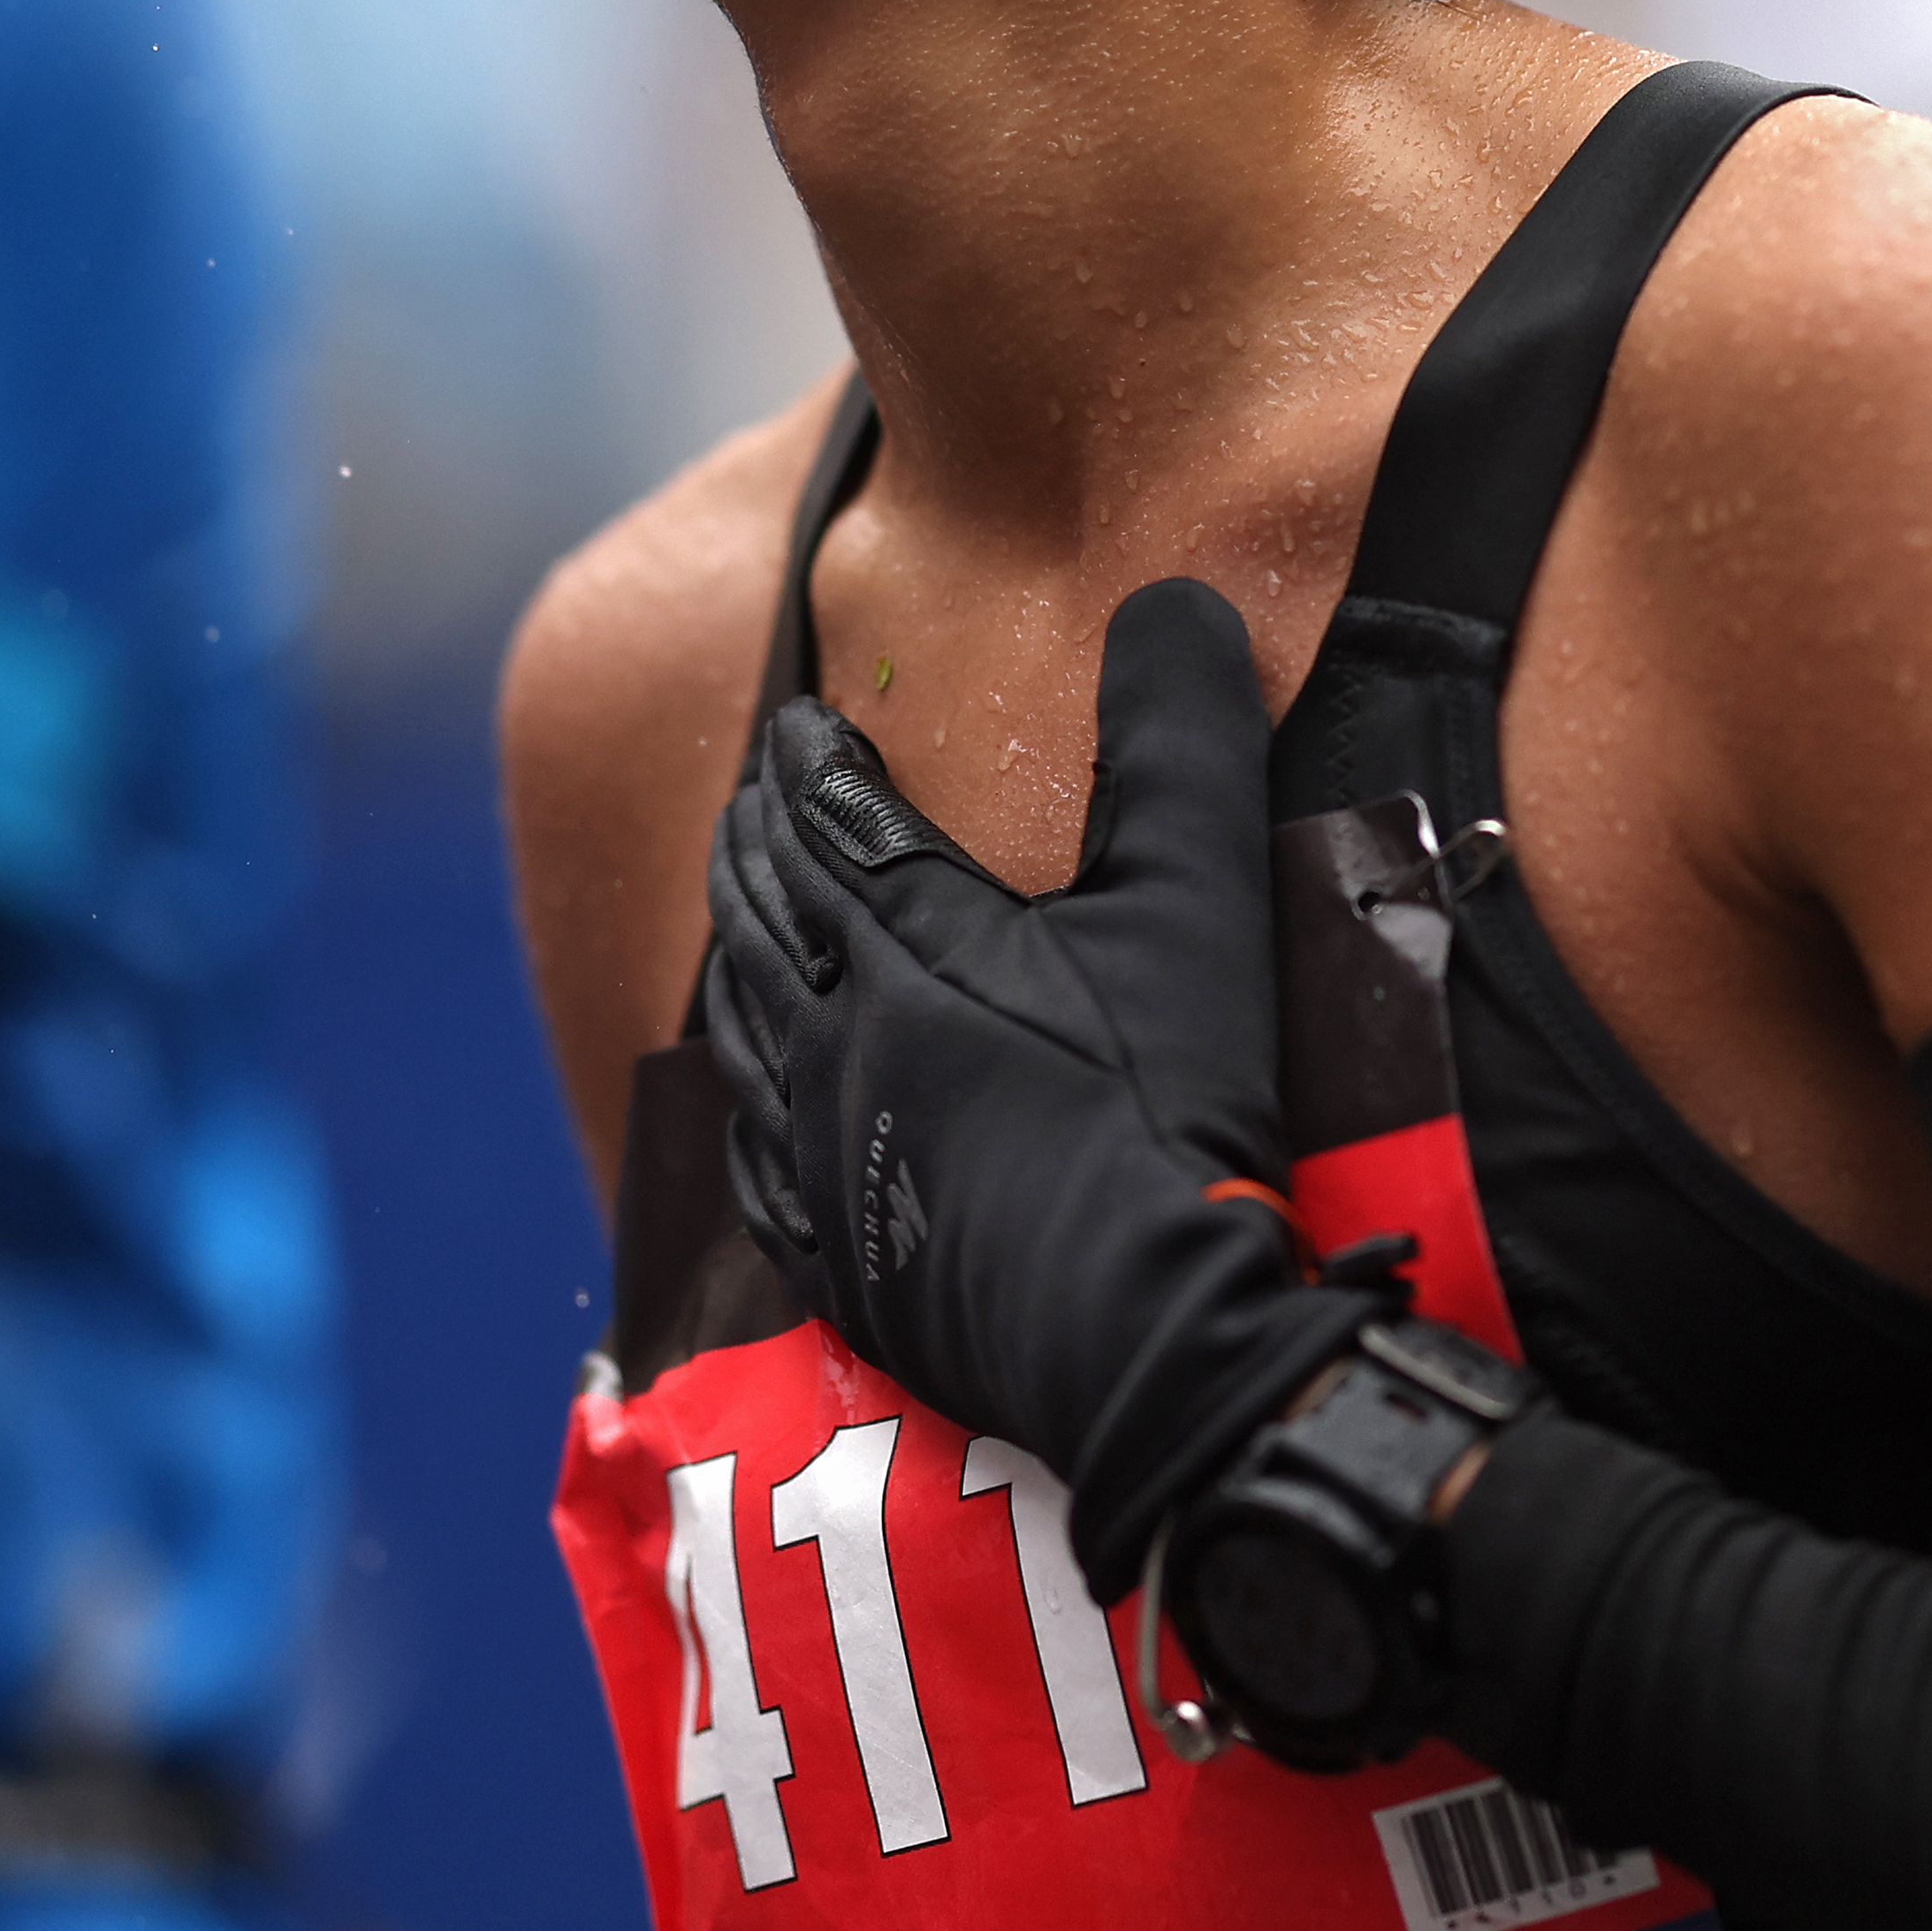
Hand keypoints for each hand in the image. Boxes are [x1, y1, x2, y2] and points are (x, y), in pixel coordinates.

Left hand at [706, 576, 1376, 1596]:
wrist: (1146, 1333)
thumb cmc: (1170, 1105)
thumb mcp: (1198, 896)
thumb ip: (1180, 738)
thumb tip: (1175, 597)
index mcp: (912, 941)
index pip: (831, 823)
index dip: (811, 764)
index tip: (799, 723)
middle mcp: (840, 1038)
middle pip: (766, 918)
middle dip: (753, 846)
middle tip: (748, 803)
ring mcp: (829, 1158)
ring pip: (744, 1033)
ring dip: (735, 959)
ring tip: (733, 925)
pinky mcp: (844, 1264)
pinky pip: (758, 1162)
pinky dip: (744, 1104)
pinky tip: (753, 1106)